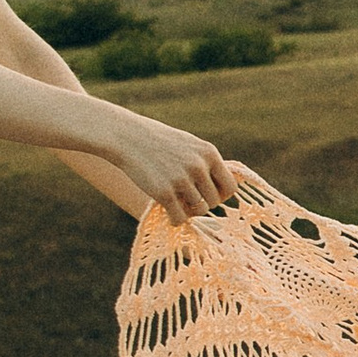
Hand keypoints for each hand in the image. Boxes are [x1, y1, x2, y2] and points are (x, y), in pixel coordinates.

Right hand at [103, 108, 243, 224]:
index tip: (208, 195)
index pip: (230, 186)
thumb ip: (206, 163)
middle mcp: (198, 166)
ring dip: (189, 211)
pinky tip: (168, 214)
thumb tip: (224, 189)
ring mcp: (181, 180)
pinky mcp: (163, 192)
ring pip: (199, 210)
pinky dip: (176, 220)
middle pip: (214, 201)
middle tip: (188, 201)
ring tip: (177, 204)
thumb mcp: (189, 145)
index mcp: (208, 153)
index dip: (221, 195)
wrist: (127, 137)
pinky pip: (180, 218)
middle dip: (203, 204)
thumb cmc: (159, 142)